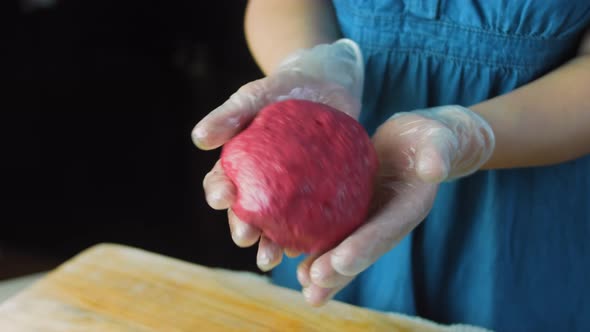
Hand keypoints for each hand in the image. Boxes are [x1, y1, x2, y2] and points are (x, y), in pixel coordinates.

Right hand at [192, 39, 364, 269]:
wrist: (325, 85)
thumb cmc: (283, 89)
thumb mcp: (256, 96)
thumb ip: (229, 114)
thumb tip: (199, 138)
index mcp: (239, 164)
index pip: (221, 183)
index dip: (218, 193)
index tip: (223, 198)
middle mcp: (261, 184)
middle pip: (246, 212)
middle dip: (242, 228)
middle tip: (247, 237)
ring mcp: (290, 192)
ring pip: (276, 224)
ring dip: (270, 243)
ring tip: (272, 258)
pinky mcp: (318, 195)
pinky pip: (311, 219)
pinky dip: (307, 236)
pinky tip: (308, 247)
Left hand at [297, 105, 494, 305]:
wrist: (416, 143)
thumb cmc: (429, 139)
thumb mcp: (436, 141)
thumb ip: (437, 154)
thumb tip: (434, 170)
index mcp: (409, 207)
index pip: (387, 229)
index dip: (366, 245)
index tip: (342, 260)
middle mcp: (387, 221)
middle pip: (362, 249)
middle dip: (338, 269)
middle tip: (312, 283)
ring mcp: (369, 219)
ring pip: (345, 248)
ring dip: (325, 269)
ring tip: (304, 286)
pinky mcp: (353, 210)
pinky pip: (333, 231)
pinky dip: (314, 245)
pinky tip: (290, 254)